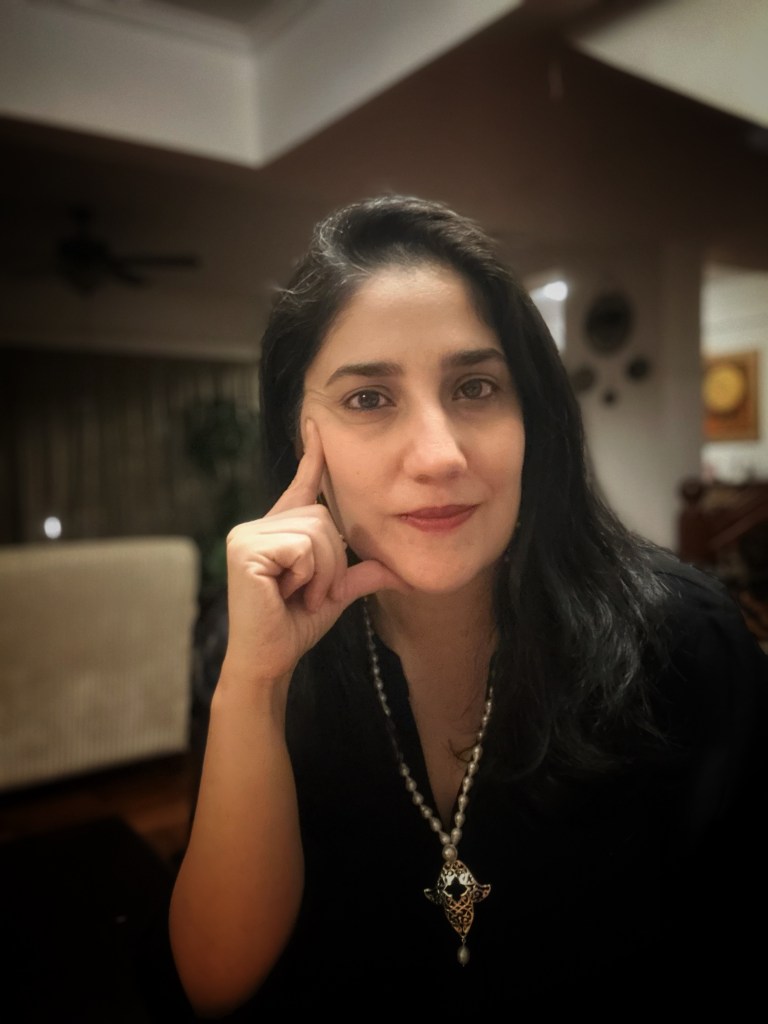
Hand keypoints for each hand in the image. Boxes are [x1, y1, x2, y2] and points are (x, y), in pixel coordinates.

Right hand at [222, 419, 407, 683]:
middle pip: (323, 517)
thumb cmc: (294, 627)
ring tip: (298, 596)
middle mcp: (258, 526)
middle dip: (331, 561)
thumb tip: (398, 572)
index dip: (313, 456)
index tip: (318, 423)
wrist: (269, 660)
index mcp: (278, 531)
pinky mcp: (245, 549)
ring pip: (317, 532)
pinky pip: (303, 547)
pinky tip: (287, 595)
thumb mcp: (334, 595)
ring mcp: (247, 535)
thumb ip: (359, 575)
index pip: (301, 486)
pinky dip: (308, 576)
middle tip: (309, 593)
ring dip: (320, 573)